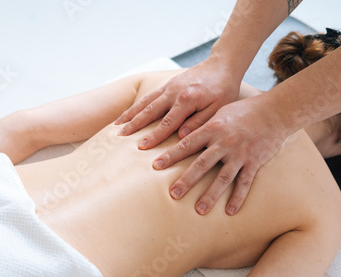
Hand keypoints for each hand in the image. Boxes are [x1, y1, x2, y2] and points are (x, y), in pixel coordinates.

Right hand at [115, 56, 241, 147]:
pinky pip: (148, 97)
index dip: (154, 136)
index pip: (167, 123)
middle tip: (120, 136)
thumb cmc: (223, 90)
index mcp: (186, 100)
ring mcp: (169, 87)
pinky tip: (128, 113)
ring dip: (130, 114)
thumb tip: (181, 136)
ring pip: (145, 102)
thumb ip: (199, 122)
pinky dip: (136, 106)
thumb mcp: (218, 109)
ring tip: (116, 125)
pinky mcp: (168, 84)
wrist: (222, 65)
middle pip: (149, 111)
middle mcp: (173, 92)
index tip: (141, 147)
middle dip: (133, 125)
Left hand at [152, 97, 288, 214]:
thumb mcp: (219, 113)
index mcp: (213, 128)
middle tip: (173, 194)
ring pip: (223, 178)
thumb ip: (201, 125)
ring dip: (210, 195)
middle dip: (186, 180)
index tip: (155, 166)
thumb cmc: (243, 111)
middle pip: (201, 164)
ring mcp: (240, 153)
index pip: (186, 144)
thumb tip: (180, 134)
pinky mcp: (255, 162)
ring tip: (199, 210)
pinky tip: (230, 211)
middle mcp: (225, 142)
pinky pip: (245, 182)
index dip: (170, 156)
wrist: (275, 111)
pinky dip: (238, 197)